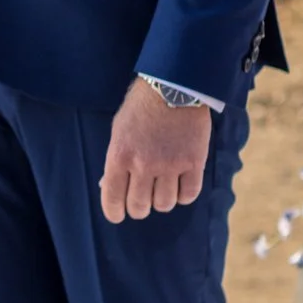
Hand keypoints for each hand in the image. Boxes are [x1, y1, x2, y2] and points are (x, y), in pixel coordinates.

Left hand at [99, 81, 210, 221]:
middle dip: (138, 208)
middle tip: (141, 202)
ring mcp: (170, 164)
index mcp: (119, 156)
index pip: (113, 199)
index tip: (118, 215)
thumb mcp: (119, 131)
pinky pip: (189, 195)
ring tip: (161, 188)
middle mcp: (143, 164)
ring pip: (165, 204)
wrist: (174, 86)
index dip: (115, 212)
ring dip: (162, 201)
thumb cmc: (141, 109)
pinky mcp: (194, 162)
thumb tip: (109, 187)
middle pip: (140, 207)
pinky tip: (180, 186)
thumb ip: (115, 161)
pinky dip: (183, 195)